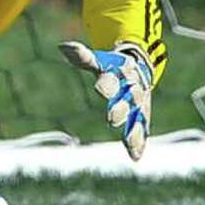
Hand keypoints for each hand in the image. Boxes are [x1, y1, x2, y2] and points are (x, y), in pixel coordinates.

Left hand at [58, 41, 153, 160]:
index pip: (111, 79)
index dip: (106, 84)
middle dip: (120, 109)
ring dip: (133, 131)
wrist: (139, 67)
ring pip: (137, 118)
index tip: (98, 88)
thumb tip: (61, 46)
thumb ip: (82, 56)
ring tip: (129, 144)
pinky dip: (139, 143)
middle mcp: (132, 89)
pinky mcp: (142, 116)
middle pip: (126, 100)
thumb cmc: (112, 64)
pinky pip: (142, 130)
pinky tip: (135, 157)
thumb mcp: (98, 60)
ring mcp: (139, 104)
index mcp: (120, 74)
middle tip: (111, 119)